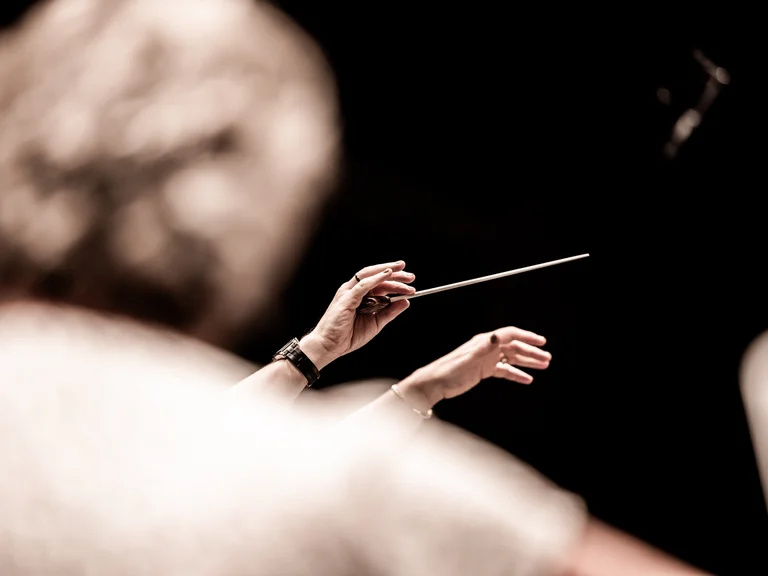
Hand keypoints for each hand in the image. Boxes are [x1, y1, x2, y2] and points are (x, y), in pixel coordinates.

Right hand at [300, 261, 415, 368]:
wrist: (329, 346)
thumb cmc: (348, 336)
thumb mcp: (376, 323)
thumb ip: (389, 312)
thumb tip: (406, 301)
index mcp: (360, 296)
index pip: (380, 283)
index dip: (395, 280)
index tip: (410, 281)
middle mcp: (353, 290)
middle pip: (376, 275)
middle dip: (395, 273)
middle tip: (411, 276)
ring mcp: (348, 292)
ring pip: (369, 275)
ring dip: (387, 272)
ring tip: (403, 272)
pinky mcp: (346, 298)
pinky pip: (362, 285)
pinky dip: (375, 279)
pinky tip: (387, 275)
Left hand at [398, 326, 551, 408]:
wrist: (435, 383)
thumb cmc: (448, 371)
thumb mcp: (468, 359)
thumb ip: (484, 348)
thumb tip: (496, 335)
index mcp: (484, 341)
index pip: (510, 334)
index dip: (527, 336)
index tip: (542, 342)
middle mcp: (487, 348)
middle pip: (514, 347)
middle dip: (531, 352)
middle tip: (547, 359)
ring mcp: (486, 359)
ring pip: (511, 358)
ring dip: (527, 362)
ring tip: (543, 366)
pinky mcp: (483, 371)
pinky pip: (504, 370)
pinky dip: (516, 374)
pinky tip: (527, 379)